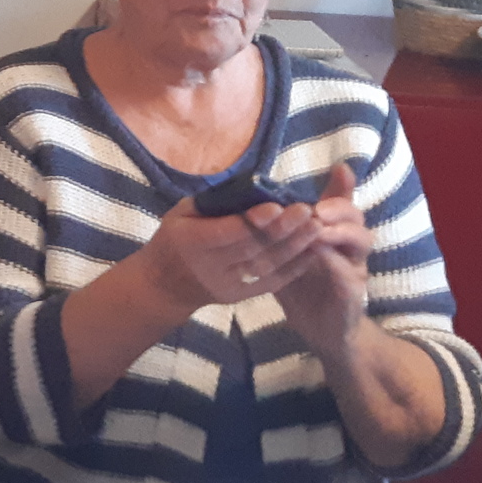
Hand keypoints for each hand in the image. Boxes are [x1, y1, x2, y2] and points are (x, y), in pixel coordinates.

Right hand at [141, 191, 323, 310]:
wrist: (164, 285)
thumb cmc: (172, 240)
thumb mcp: (179, 214)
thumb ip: (211, 203)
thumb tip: (249, 186)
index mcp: (192, 242)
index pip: (227, 232)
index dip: (253, 221)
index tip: (277, 206)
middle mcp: (211, 266)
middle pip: (253, 248)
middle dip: (283, 229)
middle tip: (308, 210)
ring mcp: (228, 284)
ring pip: (267, 265)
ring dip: (295, 246)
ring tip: (317, 226)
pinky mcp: (240, 296)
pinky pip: (272, 283)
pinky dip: (294, 268)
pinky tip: (312, 251)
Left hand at [271, 162, 375, 357]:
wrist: (321, 331)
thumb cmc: (303, 288)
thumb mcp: (287, 254)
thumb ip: (279, 230)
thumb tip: (254, 200)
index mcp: (334, 233)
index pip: (343, 203)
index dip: (342, 187)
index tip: (339, 168)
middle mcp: (349, 247)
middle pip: (356, 217)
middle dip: (340, 207)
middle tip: (317, 207)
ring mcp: (354, 269)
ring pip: (361, 241)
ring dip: (340, 232)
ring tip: (318, 228)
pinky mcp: (353, 295)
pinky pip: (350, 277)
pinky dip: (337, 265)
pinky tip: (319, 256)